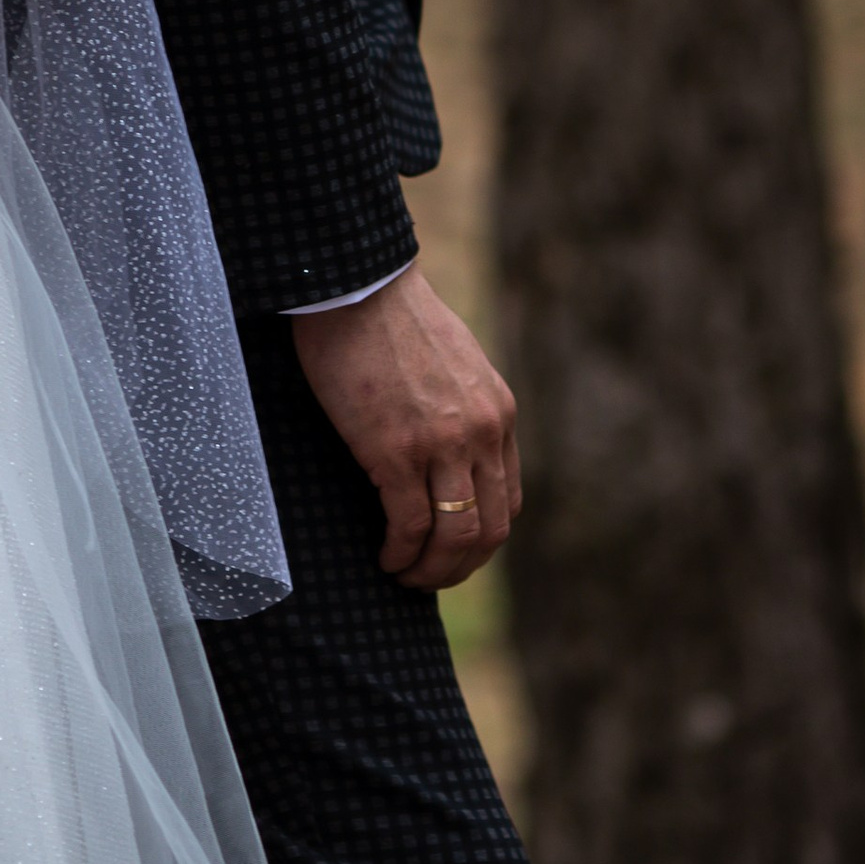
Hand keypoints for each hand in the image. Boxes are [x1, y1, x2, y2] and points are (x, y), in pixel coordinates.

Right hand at [291, 264, 520, 588]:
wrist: (355, 284)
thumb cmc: (390, 316)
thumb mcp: (454, 361)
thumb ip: (463, 406)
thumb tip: (449, 445)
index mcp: (497, 413)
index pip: (509, 500)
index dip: (482, 538)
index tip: (453, 551)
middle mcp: (480, 433)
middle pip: (489, 529)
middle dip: (460, 566)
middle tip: (429, 579)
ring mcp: (440, 444)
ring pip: (454, 535)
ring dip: (432, 570)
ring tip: (405, 576)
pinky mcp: (394, 450)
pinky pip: (409, 523)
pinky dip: (400, 551)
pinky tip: (385, 556)